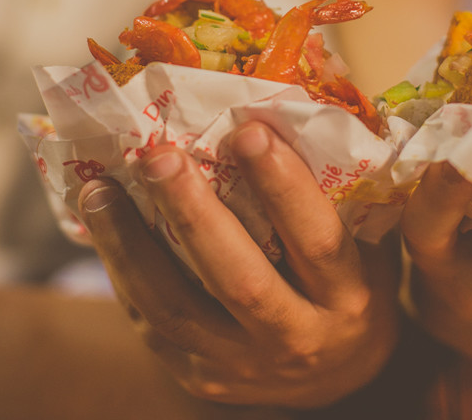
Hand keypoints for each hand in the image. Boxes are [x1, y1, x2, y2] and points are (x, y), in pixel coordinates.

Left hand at [76, 122, 401, 407]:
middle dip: (194, 214)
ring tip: (102, 190)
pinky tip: (105, 227)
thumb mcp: (369, 243)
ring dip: (132, 245)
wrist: (340, 376)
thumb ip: (342, 189)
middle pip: (240, 280)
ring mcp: (245, 366)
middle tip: (159, 155)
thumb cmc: (353, 282)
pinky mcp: (202, 377)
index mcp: (350, 297)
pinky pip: (154, 325)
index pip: (318, 241)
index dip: (283, 186)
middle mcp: (300, 339)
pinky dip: (125, 272)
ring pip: (178, 310)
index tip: (247, 129)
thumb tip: (304, 93)